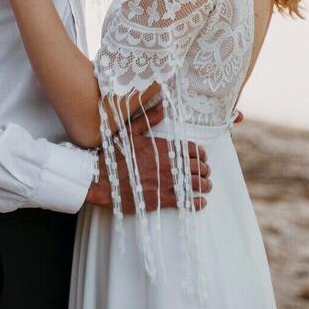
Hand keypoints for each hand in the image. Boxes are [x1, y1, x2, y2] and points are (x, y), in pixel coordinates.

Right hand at [85, 102, 211, 212]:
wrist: (102, 180)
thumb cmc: (115, 156)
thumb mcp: (130, 132)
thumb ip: (149, 119)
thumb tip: (162, 106)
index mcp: (163, 147)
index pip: (192, 149)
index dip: (200, 153)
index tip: (201, 156)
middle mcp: (169, 164)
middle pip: (198, 167)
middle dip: (205, 169)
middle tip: (206, 172)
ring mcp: (167, 183)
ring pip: (196, 184)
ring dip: (205, 184)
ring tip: (206, 186)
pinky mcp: (162, 200)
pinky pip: (187, 202)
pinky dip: (197, 202)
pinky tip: (200, 201)